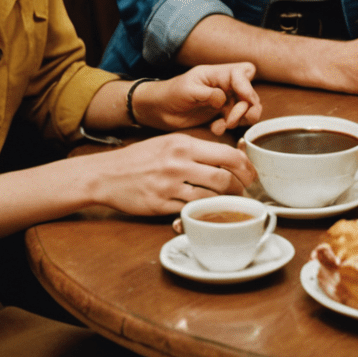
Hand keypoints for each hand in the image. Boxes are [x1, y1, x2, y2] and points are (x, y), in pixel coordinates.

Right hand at [87, 131, 256, 215]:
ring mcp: (169, 185)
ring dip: (224, 203)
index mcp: (183, 144)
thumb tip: (225, 157)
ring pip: (209, 197)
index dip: (245, 166)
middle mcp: (178, 163)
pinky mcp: (159, 205)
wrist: (106, 174)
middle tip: (246, 193)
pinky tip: (207, 213)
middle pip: (223, 177)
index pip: (226, 154)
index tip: (252, 174)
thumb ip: (195, 149)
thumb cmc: (139, 158)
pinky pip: (188, 211)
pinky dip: (201, 213)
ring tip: (230, 204)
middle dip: (240, 187)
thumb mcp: (168, 143)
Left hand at [134, 63, 260, 134]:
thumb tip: (224, 99)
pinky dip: (228, 127)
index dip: (247, 86)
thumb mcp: (186, 90)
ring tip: (227, 125)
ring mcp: (224, 100)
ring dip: (241, 118)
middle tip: (232, 120)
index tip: (243, 100)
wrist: (157, 110)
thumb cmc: (170, 94)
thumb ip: (207, 93)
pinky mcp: (220, 114)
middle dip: (247, 107)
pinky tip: (215, 129)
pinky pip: (234, 121)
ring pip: (247, 107)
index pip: (243, 73)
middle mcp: (224, 85)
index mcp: (217, 73)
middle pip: (250, 92)